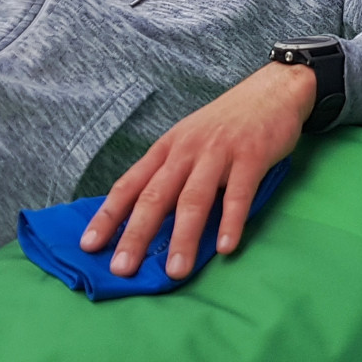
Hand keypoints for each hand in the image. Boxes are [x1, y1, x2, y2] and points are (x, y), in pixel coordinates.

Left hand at [80, 61, 313, 280]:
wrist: (272, 90)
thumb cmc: (226, 123)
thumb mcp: (189, 140)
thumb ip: (171, 173)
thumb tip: (146, 220)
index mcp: (168, 149)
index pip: (130, 184)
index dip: (108, 215)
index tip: (89, 245)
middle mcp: (187, 151)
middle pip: (156, 196)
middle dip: (137, 234)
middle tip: (122, 269)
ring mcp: (219, 153)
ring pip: (194, 199)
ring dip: (183, 238)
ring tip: (175, 271)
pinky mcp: (252, 156)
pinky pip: (239, 193)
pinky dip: (231, 221)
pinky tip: (226, 247)